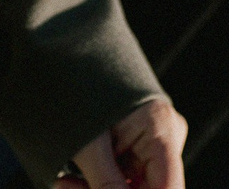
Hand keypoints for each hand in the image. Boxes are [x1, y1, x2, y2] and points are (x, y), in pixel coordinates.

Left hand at [60, 97, 185, 188]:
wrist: (66, 53)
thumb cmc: (76, 88)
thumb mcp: (87, 142)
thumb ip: (106, 184)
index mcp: (162, 128)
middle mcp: (166, 139)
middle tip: (64, 187)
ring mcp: (153, 145)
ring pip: (131, 188)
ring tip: (62, 182)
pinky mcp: (138, 151)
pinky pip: (123, 181)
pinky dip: (95, 185)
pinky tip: (69, 180)